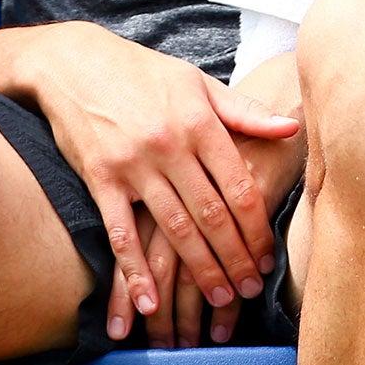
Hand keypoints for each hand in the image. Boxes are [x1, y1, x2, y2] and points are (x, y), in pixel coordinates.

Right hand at [29, 22, 298, 320]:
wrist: (73, 63)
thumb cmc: (143, 73)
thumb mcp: (197, 83)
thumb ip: (244, 112)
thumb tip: (291, 127)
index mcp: (199, 122)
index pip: (239, 186)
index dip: (257, 227)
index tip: (269, 258)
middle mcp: (169, 146)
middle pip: (211, 214)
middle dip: (235, 257)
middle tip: (250, 291)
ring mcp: (133, 165)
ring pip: (174, 229)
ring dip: (198, 270)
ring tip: (220, 301)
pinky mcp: (99, 180)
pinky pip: (121, 233)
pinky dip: (136, 271)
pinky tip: (151, 300)